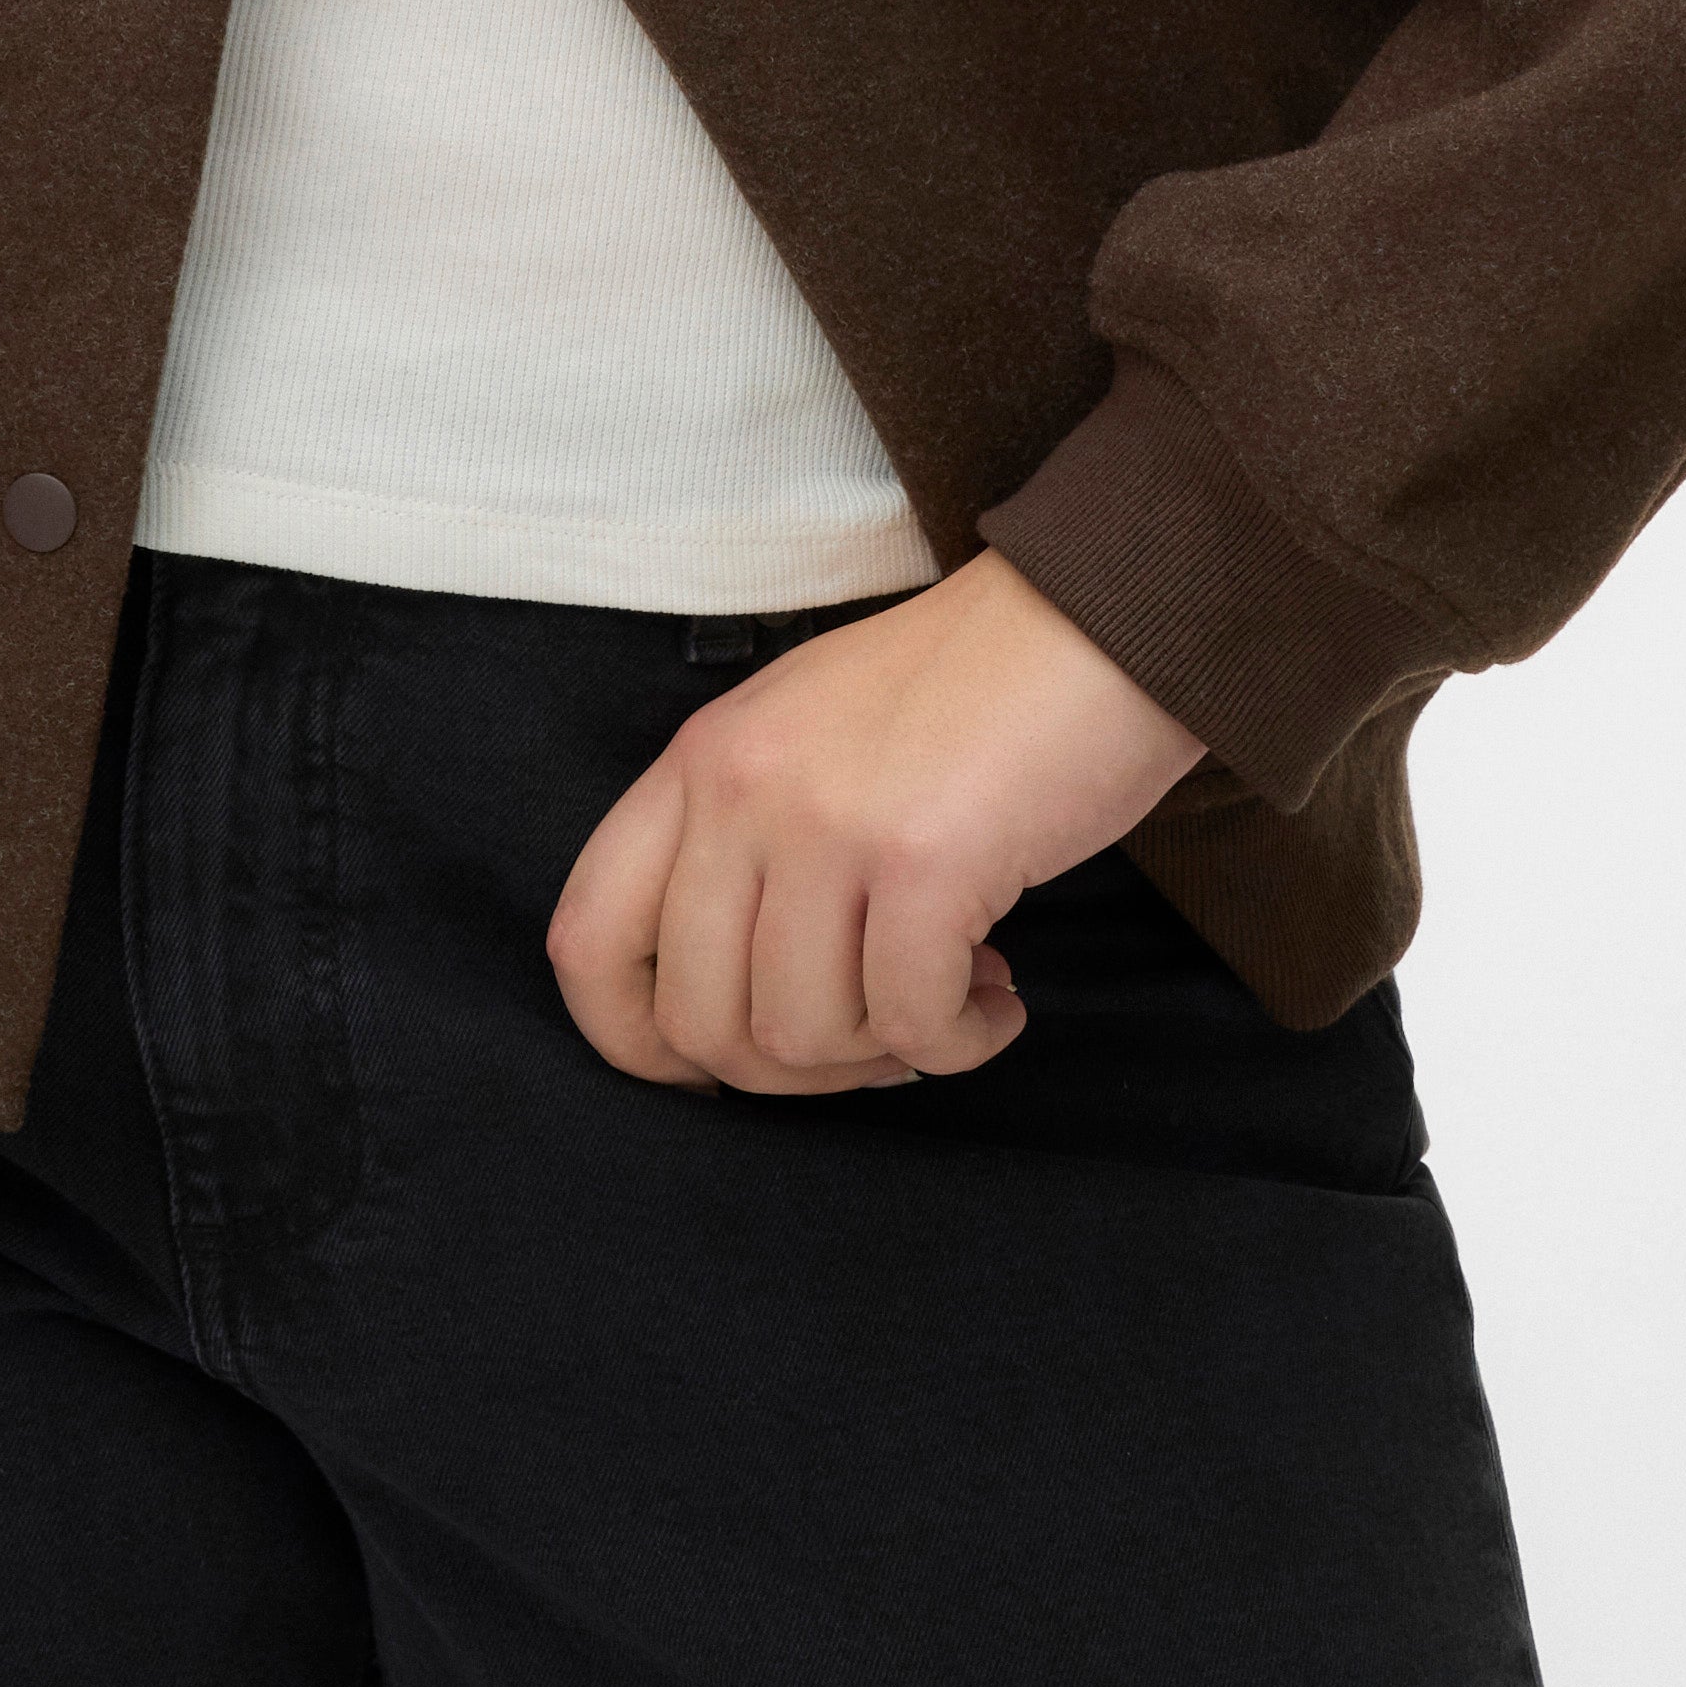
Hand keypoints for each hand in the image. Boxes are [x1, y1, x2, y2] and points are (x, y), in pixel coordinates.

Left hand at [547, 551, 1206, 1096]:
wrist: (1099, 616)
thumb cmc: (968, 692)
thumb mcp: (807, 738)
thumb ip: (743, 846)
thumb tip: (726, 1013)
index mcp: (698, 761)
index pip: (586, 940)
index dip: (635, 1040)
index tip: (719, 1068)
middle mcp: (739, 789)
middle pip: (699, 1021)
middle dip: (793, 1070)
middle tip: (878, 1033)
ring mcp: (825, 822)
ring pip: (801, 1038)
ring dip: (886, 1052)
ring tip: (953, 995)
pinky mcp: (924, 860)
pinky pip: (911, 1025)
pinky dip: (960, 1043)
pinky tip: (999, 1001)